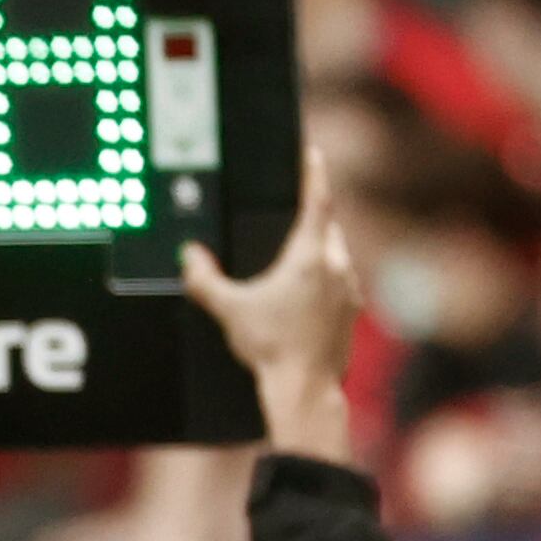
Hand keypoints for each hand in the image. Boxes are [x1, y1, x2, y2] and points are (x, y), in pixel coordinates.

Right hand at [182, 148, 359, 465]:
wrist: (305, 387)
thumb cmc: (271, 347)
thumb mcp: (228, 310)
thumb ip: (204, 280)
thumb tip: (188, 256)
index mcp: (308, 256)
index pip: (317, 201)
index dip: (313, 173)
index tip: (313, 153)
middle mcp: (335, 265)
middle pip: (328, 226)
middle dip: (313, 217)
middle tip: (296, 213)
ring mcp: (348, 288)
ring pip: (336, 253)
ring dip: (320, 249)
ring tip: (295, 259)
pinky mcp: (352, 311)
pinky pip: (340, 281)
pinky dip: (326, 278)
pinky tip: (306, 296)